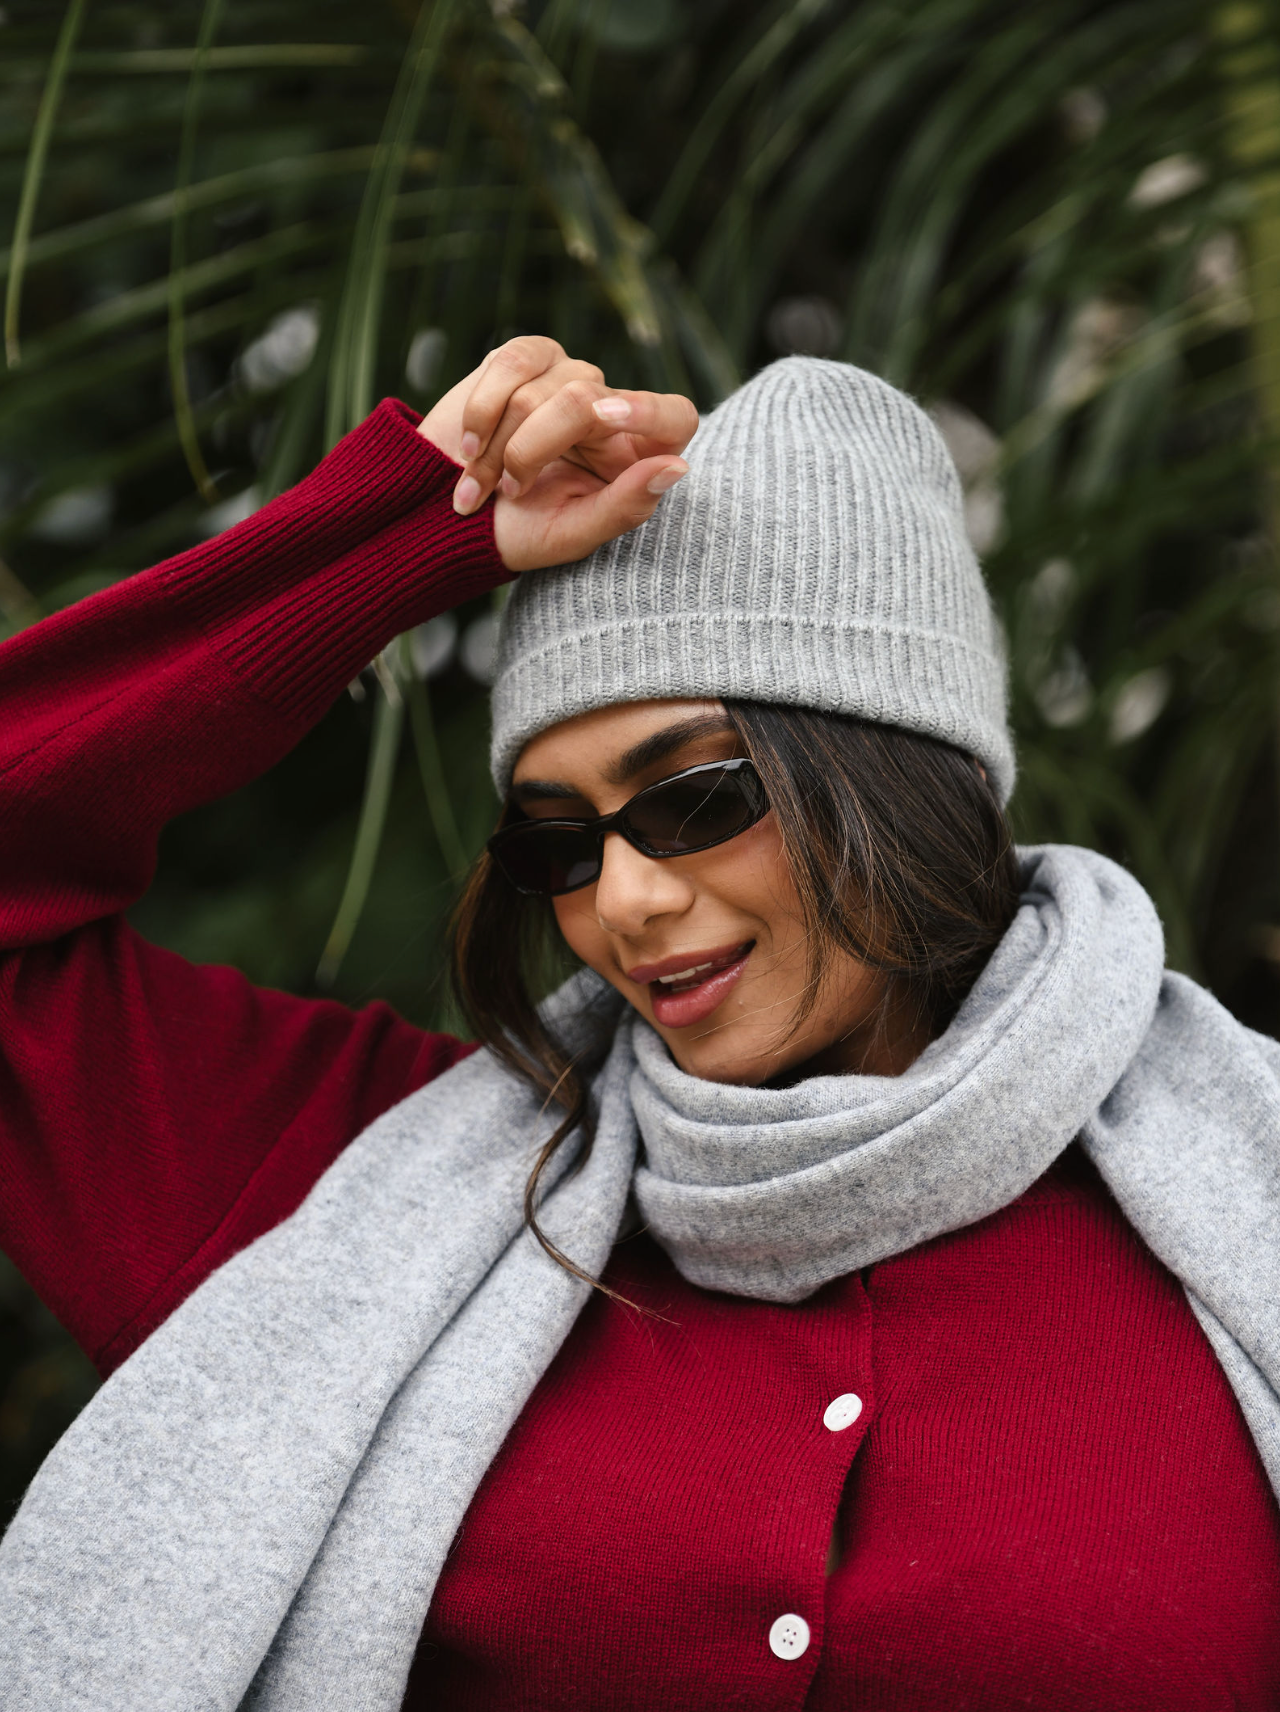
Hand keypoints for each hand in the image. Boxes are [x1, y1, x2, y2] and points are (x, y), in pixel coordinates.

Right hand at [418, 335, 696, 571]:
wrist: (449, 514)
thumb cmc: (519, 533)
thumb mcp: (572, 534)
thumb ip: (625, 506)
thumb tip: (675, 466)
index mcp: (637, 456)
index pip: (674, 415)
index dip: (646, 410)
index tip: (606, 417)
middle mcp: (612, 409)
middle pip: (582, 399)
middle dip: (529, 451)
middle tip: (509, 492)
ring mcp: (569, 377)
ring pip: (537, 387)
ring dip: (497, 443)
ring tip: (483, 480)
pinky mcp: (527, 358)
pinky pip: (510, 361)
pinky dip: (481, 409)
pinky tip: (471, 445)